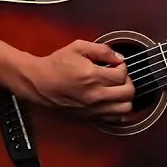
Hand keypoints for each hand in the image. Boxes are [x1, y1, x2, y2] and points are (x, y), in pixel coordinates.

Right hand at [9, 40, 134, 120]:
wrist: (37, 84)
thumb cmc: (55, 65)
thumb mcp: (78, 47)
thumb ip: (102, 50)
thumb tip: (118, 57)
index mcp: (92, 76)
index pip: (123, 75)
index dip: (123, 67)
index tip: (116, 65)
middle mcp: (94, 95)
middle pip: (128, 93)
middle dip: (127, 82)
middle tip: (119, 78)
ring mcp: (92, 109)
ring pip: (125, 109)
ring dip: (124, 98)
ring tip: (116, 90)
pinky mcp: (89, 118)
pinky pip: (113, 119)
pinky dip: (117, 111)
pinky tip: (110, 102)